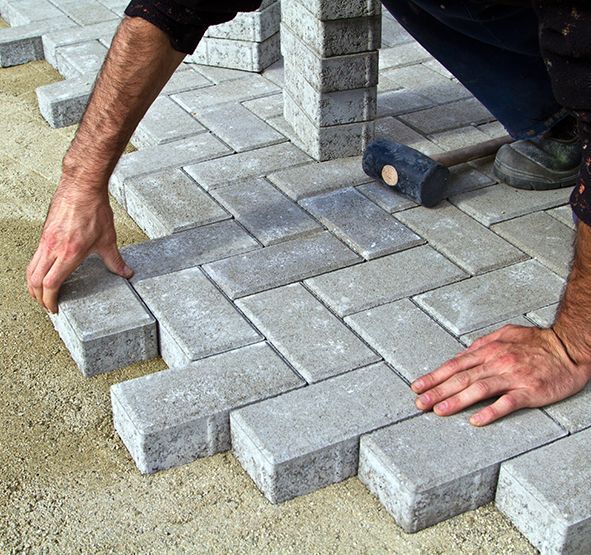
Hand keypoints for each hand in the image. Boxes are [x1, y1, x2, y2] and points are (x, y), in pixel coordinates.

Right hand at [26, 181, 132, 313]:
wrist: (81, 187)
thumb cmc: (94, 210)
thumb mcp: (108, 239)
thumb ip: (115, 261)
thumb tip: (126, 274)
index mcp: (68, 254)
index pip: (51, 284)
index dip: (50, 300)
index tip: (55, 308)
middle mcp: (52, 248)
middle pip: (34, 280)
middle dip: (38, 297)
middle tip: (47, 306)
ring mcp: (45, 240)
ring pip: (31, 269)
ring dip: (33, 285)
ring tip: (41, 294)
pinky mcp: (44, 233)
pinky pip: (34, 257)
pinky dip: (35, 270)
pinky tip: (43, 273)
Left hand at [411, 324, 590, 425]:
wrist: (570, 347)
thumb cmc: (538, 342)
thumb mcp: (507, 333)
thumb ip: (484, 343)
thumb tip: (463, 352)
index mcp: (490, 350)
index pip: (455, 364)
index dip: (435, 376)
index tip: (417, 387)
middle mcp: (497, 362)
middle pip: (462, 378)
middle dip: (437, 391)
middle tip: (419, 403)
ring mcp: (513, 377)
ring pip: (479, 389)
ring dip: (456, 401)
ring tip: (439, 410)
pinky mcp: (530, 391)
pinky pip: (507, 403)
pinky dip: (490, 412)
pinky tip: (476, 420)